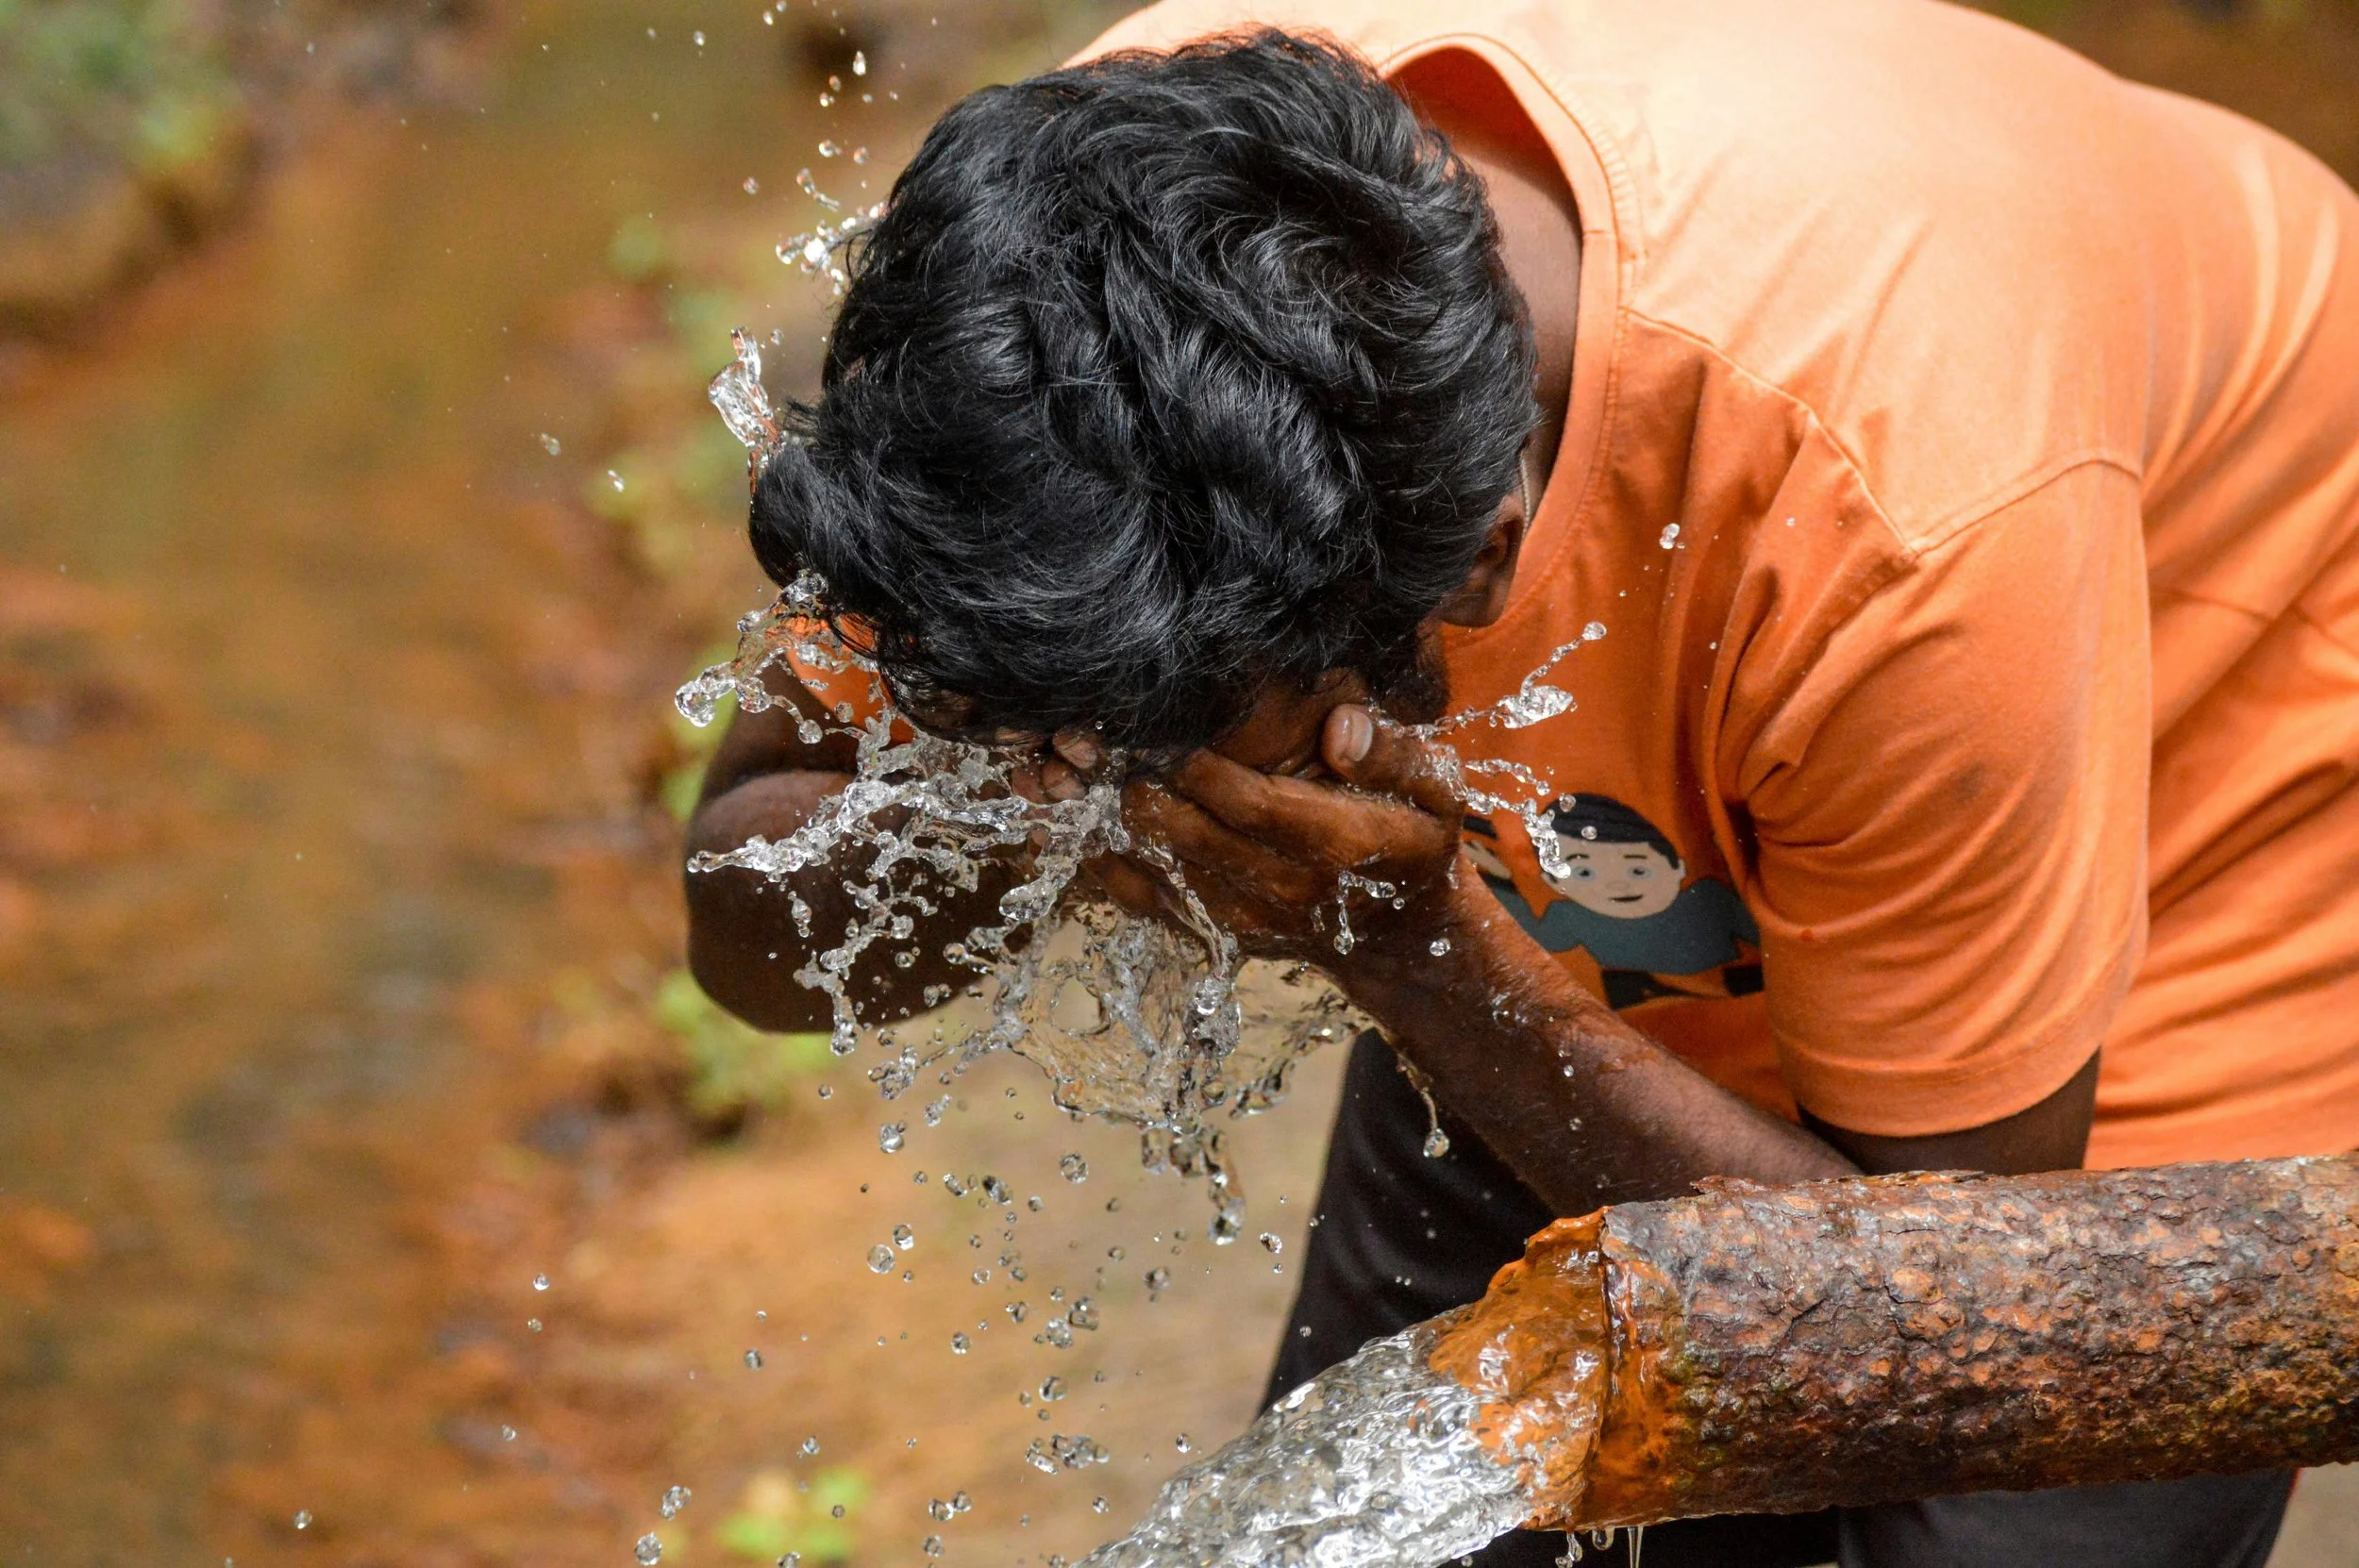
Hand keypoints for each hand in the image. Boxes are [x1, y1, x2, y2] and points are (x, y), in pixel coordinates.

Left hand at [1093, 705, 1470, 972]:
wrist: (1401, 939)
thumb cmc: (1413, 843)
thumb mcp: (1436, 794)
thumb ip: (1396, 755)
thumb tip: (1341, 728)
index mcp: (1338, 846)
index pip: (1251, 803)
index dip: (1198, 764)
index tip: (1163, 721)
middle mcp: (1283, 889)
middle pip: (1186, 834)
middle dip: (1137, 782)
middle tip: (1100, 735)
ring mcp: (1242, 918)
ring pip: (1152, 866)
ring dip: (1108, 816)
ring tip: (1077, 762)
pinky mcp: (1213, 932)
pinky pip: (1142, 898)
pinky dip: (1104, 856)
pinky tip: (1081, 810)